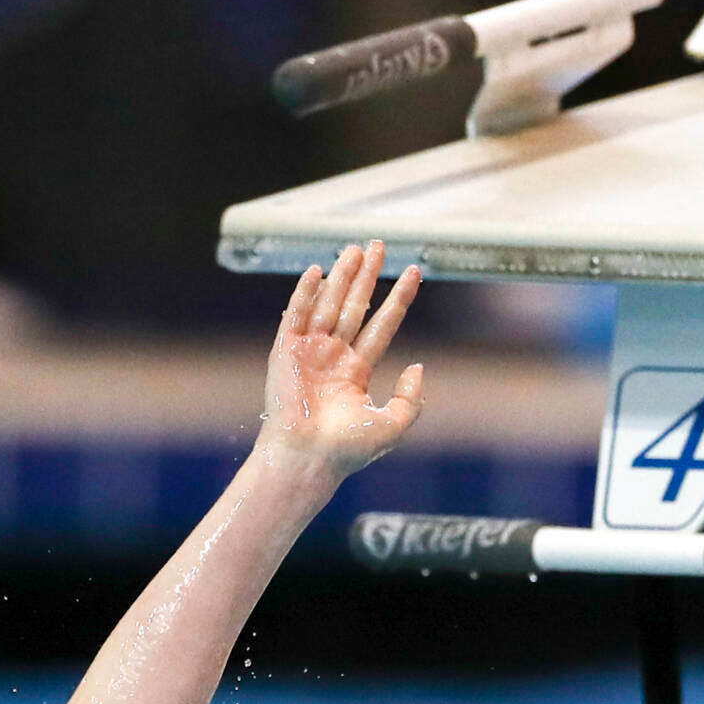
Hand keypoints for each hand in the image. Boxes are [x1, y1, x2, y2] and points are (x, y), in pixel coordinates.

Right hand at [261, 241, 424, 476]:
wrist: (308, 459)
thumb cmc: (348, 450)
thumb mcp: (393, 425)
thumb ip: (411, 398)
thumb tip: (418, 366)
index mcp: (356, 371)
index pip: (382, 325)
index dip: (399, 299)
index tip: (415, 272)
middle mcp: (333, 357)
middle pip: (355, 306)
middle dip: (367, 276)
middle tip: (379, 245)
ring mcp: (308, 352)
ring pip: (329, 305)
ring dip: (342, 276)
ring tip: (355, 249)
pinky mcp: (285, 353)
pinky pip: (296, 316)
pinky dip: (304, 293)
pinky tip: (317, 271)